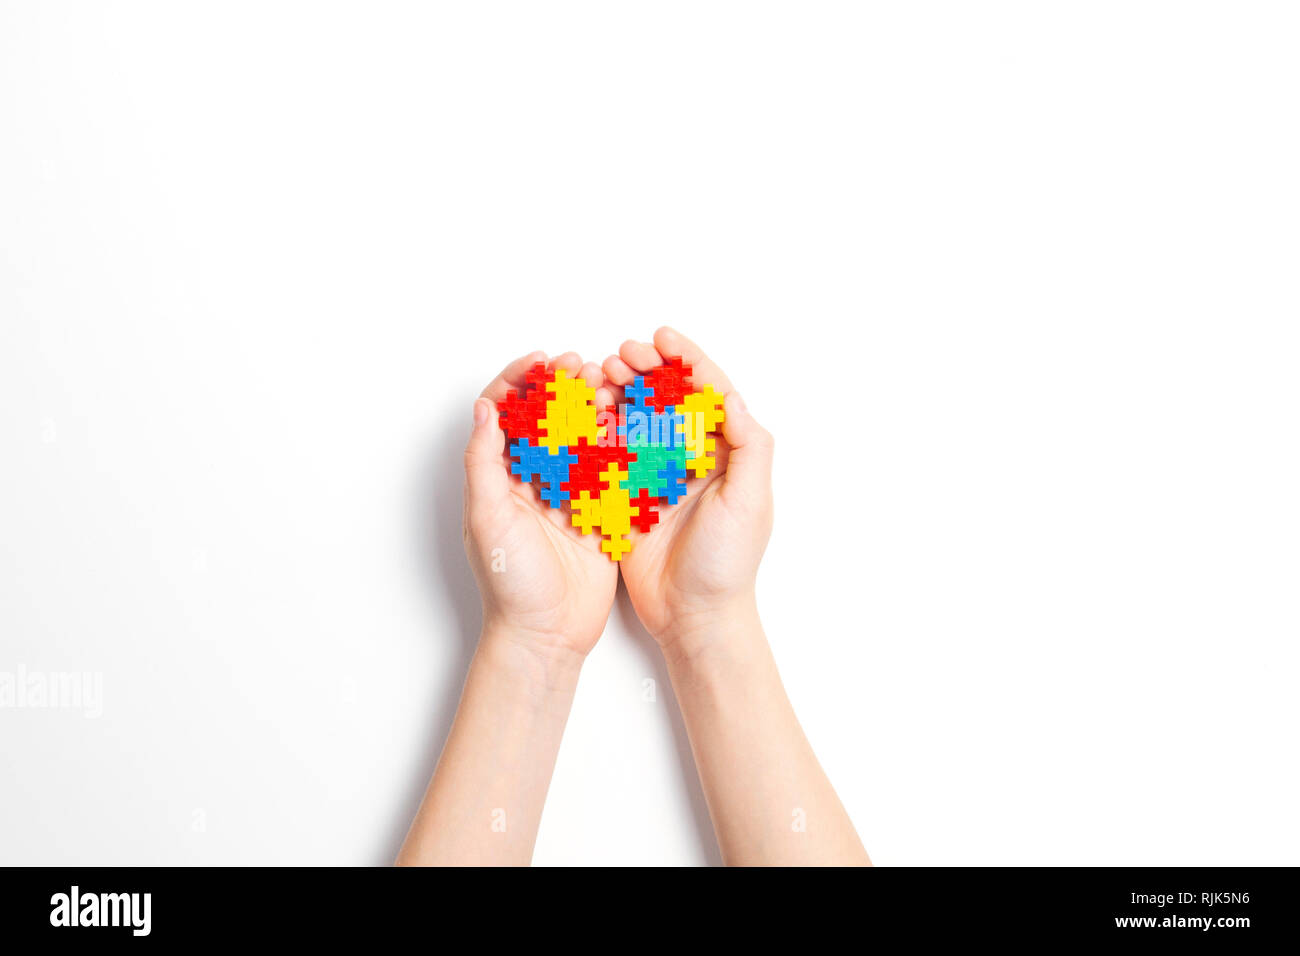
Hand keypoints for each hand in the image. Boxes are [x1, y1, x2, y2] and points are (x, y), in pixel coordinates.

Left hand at [463, 351, 619, 658]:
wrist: (547, 636)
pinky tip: (630, 421)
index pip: (504, 415)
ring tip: (609, 385)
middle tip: (583, 367)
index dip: (519, 382)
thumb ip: (485, 464)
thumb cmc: (509, 584)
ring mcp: (568, 494)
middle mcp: (533, 480)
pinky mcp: (599, 512)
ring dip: (593, 407)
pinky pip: (610, 468)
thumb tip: (487, 410)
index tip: (541, 362)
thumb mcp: (488, 519)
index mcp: (499, 478)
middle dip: (563, 387)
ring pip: (581, 436)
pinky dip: (619, 441)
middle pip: (547, 418)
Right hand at [602, 328, 774, 657]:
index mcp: (726, 453)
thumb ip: (748, 447)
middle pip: (667, 398)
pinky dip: (598, 428)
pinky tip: (585, 411)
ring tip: (600, 374)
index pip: (708, 392)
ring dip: (619, 391)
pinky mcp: (627, 495)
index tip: (663, 338)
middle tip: (622, 355)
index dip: (687, 360)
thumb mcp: (750, 503)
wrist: (693, 616)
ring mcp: (657, 475)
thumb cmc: (728, 564)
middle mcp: (691, 458)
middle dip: (646, 369)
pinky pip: (611, 452)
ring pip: (636, 418)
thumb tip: (731, 397)